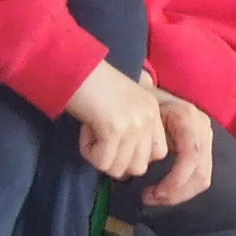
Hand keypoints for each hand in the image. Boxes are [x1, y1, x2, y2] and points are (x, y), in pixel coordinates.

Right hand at [65, 61, 167, 179]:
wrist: (76, 67)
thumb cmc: (93, 85)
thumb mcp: (125, 104)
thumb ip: (135, 128)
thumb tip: (126, 168)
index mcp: (153, 110)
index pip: (159, 153)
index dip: (134, 156)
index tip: (116, 141)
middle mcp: (149, 117)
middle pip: (139, 167)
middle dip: (116, 161)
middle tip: (101, 138)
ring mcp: (134, 123)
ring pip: (119, 169)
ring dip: (100, 157)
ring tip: (92, 131)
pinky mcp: (115, 129)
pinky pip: (102, 162)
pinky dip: (88, 152)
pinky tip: (86, 129)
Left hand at [144, 86, 214, 207]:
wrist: (153, 94)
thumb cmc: (143, 103)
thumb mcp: (141, 112)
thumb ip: (143, 132)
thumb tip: (140, 148)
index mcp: (188, 118)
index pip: (191, 157)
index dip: (175, 180)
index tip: (152, 192)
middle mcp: (202, 128)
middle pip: (201, 172)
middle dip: (176, 193)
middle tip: (149, 198)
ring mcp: (206, 138)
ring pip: (203, 178)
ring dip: (179, 194)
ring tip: (154, 197)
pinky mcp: (204, 148)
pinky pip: (201, 177)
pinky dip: (183, 190)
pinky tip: (164, 191)